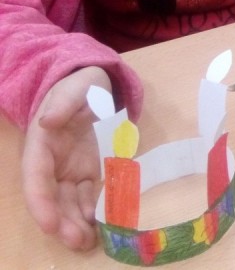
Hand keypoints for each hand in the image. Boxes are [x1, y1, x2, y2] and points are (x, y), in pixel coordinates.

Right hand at [22, 66, 110, 250]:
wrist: (96, 88)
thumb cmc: (81, 86)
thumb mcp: (75, 87)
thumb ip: (63, 102)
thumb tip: (47, 121)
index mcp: (42, 145)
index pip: (35, 179)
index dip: (40, 203)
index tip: (48, 224)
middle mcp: (53, 164)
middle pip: (52, 199)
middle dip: (62, 223)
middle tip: (78, 242)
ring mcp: (72, 170)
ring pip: (70, 203)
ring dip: (78, 224)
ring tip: (90, 242)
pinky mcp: (91, 173)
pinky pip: (90, 196)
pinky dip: (94, 212)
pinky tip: (104, 226)